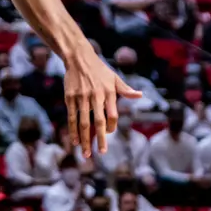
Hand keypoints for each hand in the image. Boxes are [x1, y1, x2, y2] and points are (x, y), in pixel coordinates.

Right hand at [63, 47, 141, 161]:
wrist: (78, 57)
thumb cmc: (99, 69)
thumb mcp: (114, 77)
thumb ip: (126, 89)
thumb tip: (140, 95)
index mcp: (109, 92)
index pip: (113, 115)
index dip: (112, 127)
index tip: (109, 133)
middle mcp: (96, 95)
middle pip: (99, 121)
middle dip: (100, 139)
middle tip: (102, 152)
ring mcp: (82, 97)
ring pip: (83, 122)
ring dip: (85, 139)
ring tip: (86, 153)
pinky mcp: (70, 97)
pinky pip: (72, 117)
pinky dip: (73, 130)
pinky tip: (74, 141)